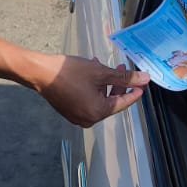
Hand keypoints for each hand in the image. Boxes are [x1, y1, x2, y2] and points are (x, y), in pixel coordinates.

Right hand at [29, 54, 149, 127]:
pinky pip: (88, 101)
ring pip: (99, 100)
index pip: (123, 103)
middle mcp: (89, 119)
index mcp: (98, 112)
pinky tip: (92, 74)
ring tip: (104, 66)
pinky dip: (94, 89)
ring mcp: (78, 117)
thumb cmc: (69, 72)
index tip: (143, 83)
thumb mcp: (100, 72)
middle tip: (124, 69)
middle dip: (118, 84)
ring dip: (105, 84)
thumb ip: (124, 78)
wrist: (41, 73)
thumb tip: (145, 79)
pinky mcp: (70, 111)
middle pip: (111, 102)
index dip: (134, 91)